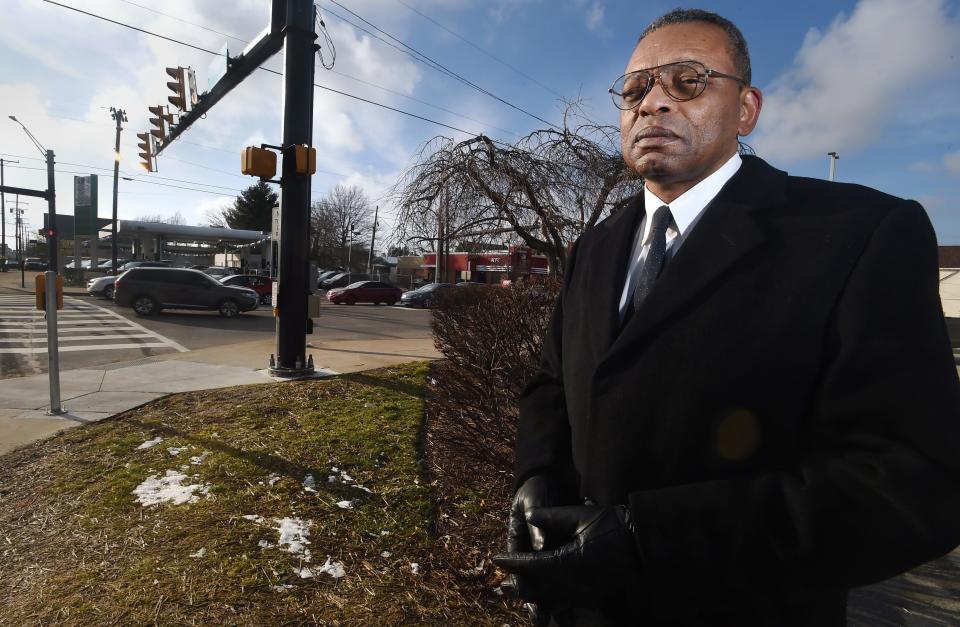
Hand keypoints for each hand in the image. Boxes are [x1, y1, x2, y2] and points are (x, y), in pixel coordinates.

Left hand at [493, 505, 641, 605]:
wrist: (644, 543)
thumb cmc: (613, 525)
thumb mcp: (581, 516)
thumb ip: (552, 517)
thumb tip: (528, 516)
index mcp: (566, 562)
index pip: (532, 564)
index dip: (513, 563)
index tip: (496, 560)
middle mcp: (572, 582)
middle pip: (537, 588)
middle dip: (518, 586)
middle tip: (499, 587)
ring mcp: (584, 592)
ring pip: (550, 598)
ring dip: (532, 597)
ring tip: (516, 595)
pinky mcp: (594, 595)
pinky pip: (566, 601)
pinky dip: (551, 600)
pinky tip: (545, 601)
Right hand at [502, 475, 564, 623]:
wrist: (554, 477)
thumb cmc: (540, 486)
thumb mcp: (536, 498)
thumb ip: (540, 521)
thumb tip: (542, 546)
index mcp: (518, 535)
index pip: (518, 560)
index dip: (521, 579)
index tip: (524, 593)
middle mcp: (530, 547)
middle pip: (531, 576)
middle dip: (535, 598)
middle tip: (540, 617)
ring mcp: (545, 551)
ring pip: (546, 579)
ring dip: (550, 598)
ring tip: (554, 620)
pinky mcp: (562, 553)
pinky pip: (562, 574)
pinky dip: (566, 588)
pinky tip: (572, 606)